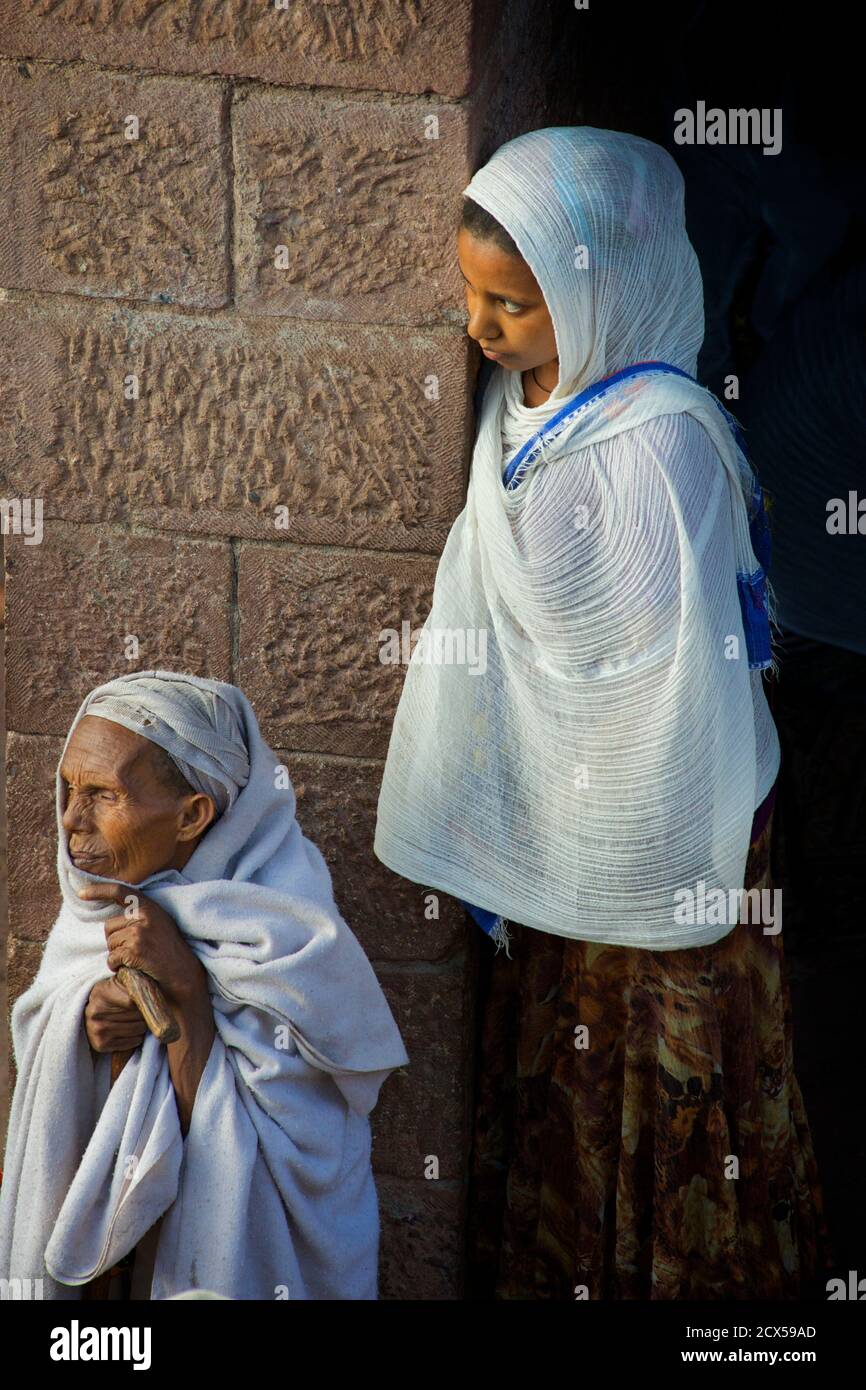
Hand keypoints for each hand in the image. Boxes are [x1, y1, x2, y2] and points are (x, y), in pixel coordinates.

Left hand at [77, 882, 207, 1010]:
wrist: (184, 974)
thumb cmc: (170, 951)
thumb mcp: (160, 924)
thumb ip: (141, 916)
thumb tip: (113, 918)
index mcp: (150, 907)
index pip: (120, 891)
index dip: (98, 891)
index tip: (81, 894)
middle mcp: (144, 916)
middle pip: (109, 927)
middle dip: (115, 941)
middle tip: (134, 950)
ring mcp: (139, 933)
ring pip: (110, 944)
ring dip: (117, 955)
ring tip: (137, 960)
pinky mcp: (135, 950)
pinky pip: (112, 959)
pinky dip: (118, 967)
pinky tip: (133, 969)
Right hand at [84, 975, 147, 1054]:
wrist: (91, 1012)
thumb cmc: (113, 994)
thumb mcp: (119, 982)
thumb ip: (133, 982)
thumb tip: (151, 990)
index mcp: (100, 992)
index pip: (132, 1001)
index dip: (144, 1001)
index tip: (149, 1000)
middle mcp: (95, 1013)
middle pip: (138, 1016)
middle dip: (146, 1013)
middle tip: (144, 1010)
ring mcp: (97, 1030)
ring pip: (138, 1029)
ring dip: (143, 1025)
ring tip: (137, 1019)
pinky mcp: (101, 1044)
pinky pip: (133, 1042)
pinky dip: (137, 1037)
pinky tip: (131, 1030)